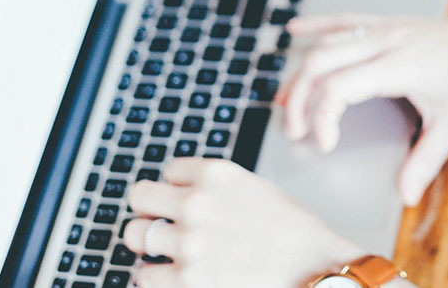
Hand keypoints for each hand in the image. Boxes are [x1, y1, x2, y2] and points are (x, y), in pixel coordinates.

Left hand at [124, 158, 363, 287]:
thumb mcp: (251, 187)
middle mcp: (197, 202)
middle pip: (139, 197)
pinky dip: (155, 276)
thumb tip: (179, 193)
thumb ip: (214, 187)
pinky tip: (175, 273)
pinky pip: (144, 275)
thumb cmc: (290, 229)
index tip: (187, 199)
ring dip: (150, 243)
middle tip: (162, 222)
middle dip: (151, 210)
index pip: (169, 171)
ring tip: (168, 249)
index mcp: (216, 174)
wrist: (312, 266)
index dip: (178, 187)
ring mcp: (188, 242)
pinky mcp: (186, 279)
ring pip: (135, 235)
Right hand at [279, 1, 447, 205]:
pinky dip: (318, 25)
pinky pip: (346, 20)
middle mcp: (385, 42)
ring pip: (329, 42)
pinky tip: (296, 31)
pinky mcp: (390, 23)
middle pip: (321, 62)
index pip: (338, 87)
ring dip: (302, 70)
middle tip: (295, 131)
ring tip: (284, 100)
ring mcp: (386, 28)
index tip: (326, 145)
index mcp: (397, 66)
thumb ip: (426, 160)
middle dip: (299, 98)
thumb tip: (405, 195)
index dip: (323, 118)